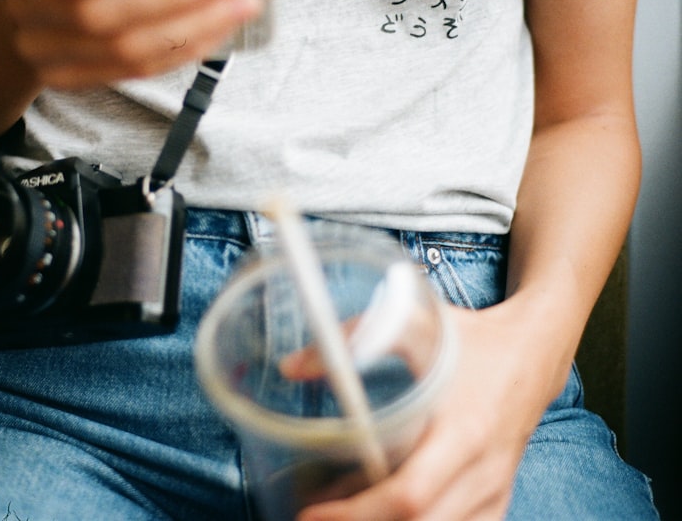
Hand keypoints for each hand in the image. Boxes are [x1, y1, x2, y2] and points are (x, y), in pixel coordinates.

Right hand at [0, 0, 263, 89]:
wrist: (25, 1)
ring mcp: (50, 58)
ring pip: (128, 53)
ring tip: (240, 1)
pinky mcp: (78, 80)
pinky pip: (139, 71)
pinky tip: (220, 27)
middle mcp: (27, 19)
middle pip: (101, 20)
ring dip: (192, 28)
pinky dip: (185, 50)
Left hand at [296, 301, 557, 520]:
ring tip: (339, 512)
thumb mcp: (412, 322)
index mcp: (464, 431)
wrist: (533, 353)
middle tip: (313, 517)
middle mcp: (482, 471)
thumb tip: (291, 367)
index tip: (313, 513)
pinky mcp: (495, 499)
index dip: (358, 513)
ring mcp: (493, 490)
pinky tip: (379, 514)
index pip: (411, 495)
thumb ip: (351, 339)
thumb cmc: (471, 340)